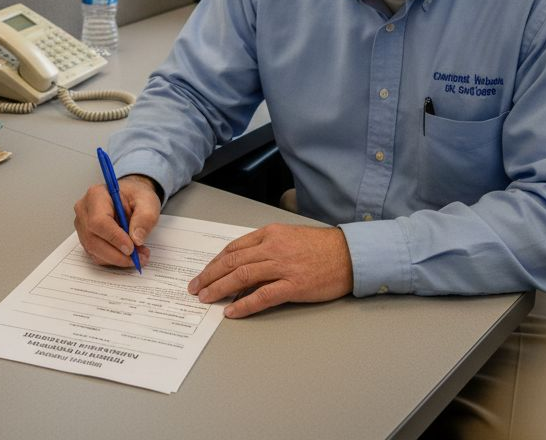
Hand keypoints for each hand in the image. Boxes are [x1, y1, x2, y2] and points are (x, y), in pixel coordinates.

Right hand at [73, 174, 160, 267]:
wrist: (131, 198)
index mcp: (96, 195)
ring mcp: (82, 226)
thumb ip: (145, 217)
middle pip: (93, 240)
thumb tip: (136, 239)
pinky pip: (97, 255)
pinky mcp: (86, 239)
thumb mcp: (148, 201)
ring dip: (117, 259)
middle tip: (139, 257)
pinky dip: (114, 259)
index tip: (131, 248)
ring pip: (94, 251)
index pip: (98, 221)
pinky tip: (129, 255)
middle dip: (117, 254)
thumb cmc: (136, 196)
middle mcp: (84, 211)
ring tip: (139, 256)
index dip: (114, 238)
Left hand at [187, 224, 353, 317]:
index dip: (215, 262)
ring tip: (206, 298)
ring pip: (242, 276)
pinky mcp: (294, 285)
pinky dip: (244, 304)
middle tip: (195, 287)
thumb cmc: (322, 246)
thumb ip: (267, 247)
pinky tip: (232, 311)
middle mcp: (273, 247)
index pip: (234, 247)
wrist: (350, 254)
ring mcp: (283, 266)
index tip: (204, 272)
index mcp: (270, 233)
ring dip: (219, 288)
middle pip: (232, 261)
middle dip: (209, 275)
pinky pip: (263, 296)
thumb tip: (243, 264)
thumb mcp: (290, 236)